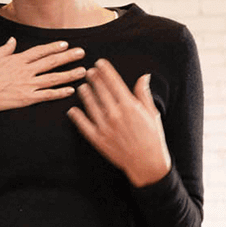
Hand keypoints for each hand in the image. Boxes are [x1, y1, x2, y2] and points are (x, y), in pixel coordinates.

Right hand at [0, 38, 84, 117]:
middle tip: (82, 53)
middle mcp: (25, 70)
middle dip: (68, 56)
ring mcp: (27, 85)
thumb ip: (4, 49)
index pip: (40, 51)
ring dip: (69, 74)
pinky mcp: (27, 99)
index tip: (65, 44)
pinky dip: (59, 92)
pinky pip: (47, 95)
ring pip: (53, 78)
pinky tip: (71, 90)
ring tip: (83, 71)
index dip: (54, 47)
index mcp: (17, 60)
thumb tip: (12, 40)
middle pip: (51, 62)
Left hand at [66, 60, 170, 186]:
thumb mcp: (152, 113)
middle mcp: (115, 114)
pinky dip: (77, 117)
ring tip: (81, 86)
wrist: (147, 163)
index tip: (100, 63)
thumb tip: (143, 76)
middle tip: (88, 71)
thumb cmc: (153, 137)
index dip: (105, 70)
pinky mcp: (98, 140)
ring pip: (90, 105)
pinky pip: (84, 125)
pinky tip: (73, 110)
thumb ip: (143, 94)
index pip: (114, 82)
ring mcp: (105, 127)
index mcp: (130, 106)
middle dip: (94, 79)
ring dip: (85, 94)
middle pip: (101, 91)